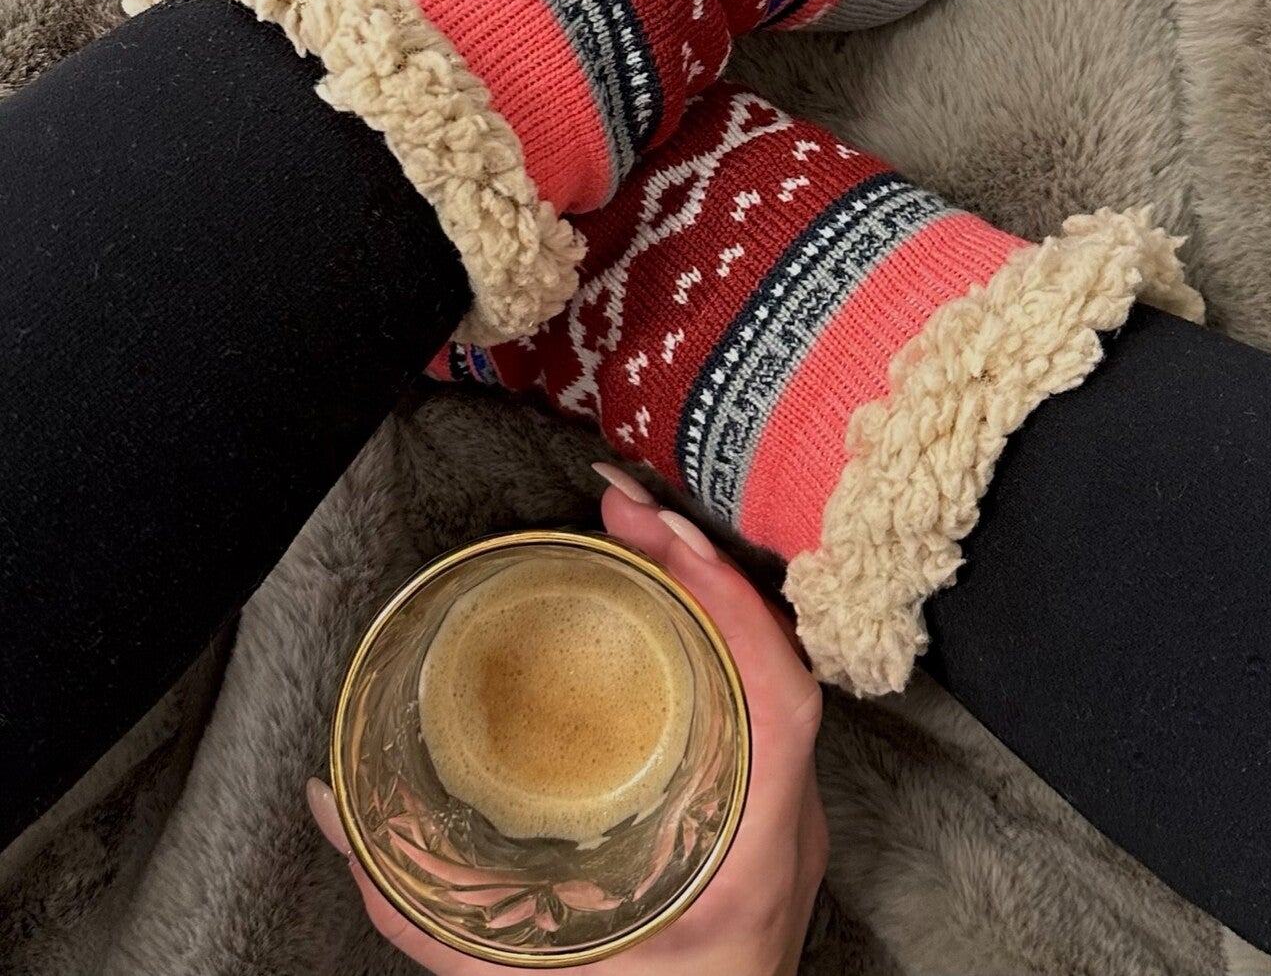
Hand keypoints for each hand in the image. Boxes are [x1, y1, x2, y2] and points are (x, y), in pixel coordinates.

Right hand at [308, 472, 826, 974]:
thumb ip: (422, 905)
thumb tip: (338, 807)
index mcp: (750, 857)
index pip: (780, 700)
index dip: (732, 604)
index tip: (662, 538)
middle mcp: (786, 825)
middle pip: (777, 660)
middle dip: (704, 566)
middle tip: (625, 507)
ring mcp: (790, 815)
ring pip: (774, 669)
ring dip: (710, 593)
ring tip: (639, 532)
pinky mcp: (773, 809)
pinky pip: (762, 695)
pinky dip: (718, 635)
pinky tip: (671, 600)